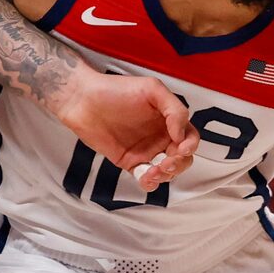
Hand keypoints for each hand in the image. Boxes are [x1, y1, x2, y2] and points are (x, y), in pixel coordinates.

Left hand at [54, 69, 199, 192]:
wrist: (83, 101)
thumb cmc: (115, 90)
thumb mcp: (152, 89)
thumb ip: (174, 109)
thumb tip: (180, 135)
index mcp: (169, 119)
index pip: (190, 137)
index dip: (190, 146)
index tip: (180, 148)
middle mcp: (161, 136)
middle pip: (183, 158)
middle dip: (178, 165)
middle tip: (165, 163)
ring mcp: (146, 150)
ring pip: (167, 172)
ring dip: (165, 176)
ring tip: (151, 171)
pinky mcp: (130, 162)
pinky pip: (146, 178)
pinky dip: (150, 183)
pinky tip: (145, 178)